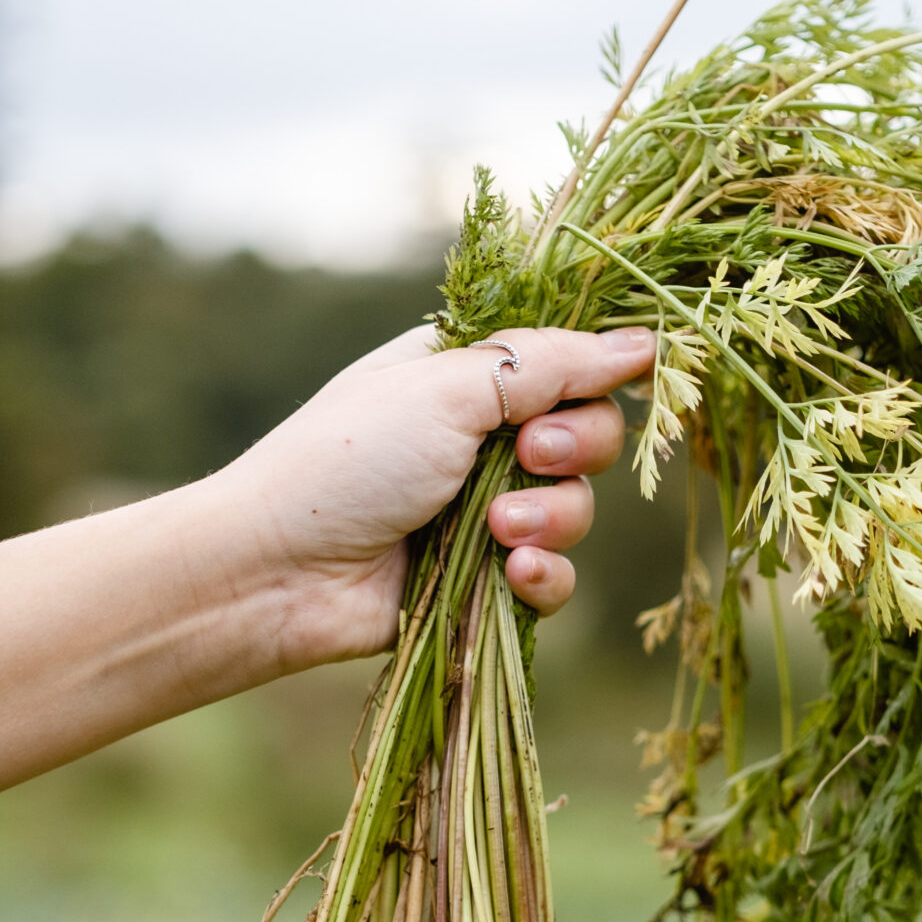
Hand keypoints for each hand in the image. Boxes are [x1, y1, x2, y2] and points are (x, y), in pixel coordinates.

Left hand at [222, 323, 654, 669]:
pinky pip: (553, 577)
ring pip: (576, 511)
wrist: (279, 570)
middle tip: (529, 456)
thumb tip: (642, 341)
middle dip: (575, 450)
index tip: (608, 383)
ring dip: (552, 518)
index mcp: (468, 373)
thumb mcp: (449, 387)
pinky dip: (544, 577)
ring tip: (497, 529)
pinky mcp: (483, 580)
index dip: (595, 376)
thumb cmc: (350, 460)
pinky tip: (512, 574)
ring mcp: (484, 511)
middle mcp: (481, 438)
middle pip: (588, 436)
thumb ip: (549, 364)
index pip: (569, 361)